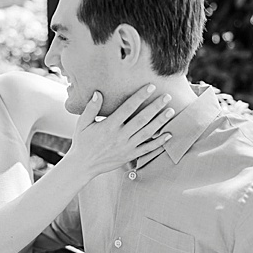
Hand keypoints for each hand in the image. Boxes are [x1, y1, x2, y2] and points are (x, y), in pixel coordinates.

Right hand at [62, 85, 177, 182]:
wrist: (84, 165)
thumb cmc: (82, 141)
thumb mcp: (83, 123)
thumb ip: (91, 108)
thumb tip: (98, 93)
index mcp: (109, 126)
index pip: (128, 108)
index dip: (140, 96)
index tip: (150, 87)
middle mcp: (121, 136)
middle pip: (142, 119)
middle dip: (155, 107)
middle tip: (167, 97)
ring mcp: (127, 147)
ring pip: (148, 133)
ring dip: (160, 122)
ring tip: (170, 111)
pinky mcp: (130, 156)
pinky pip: (148, 149)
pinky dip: (159, 142)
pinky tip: (168, 135)